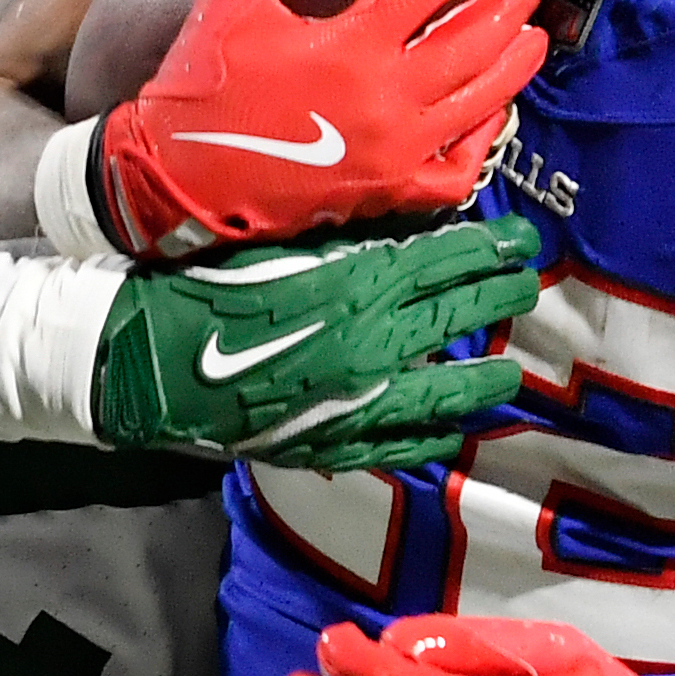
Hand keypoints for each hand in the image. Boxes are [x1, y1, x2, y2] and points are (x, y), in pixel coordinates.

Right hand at [94, 216, 544, 472]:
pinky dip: (428, 439)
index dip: (492, 250)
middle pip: (456, 318)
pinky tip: (447, 435)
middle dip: (500, 300)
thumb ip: (343, 239)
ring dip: (481, 381)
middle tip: (529, 290)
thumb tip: (400, 230)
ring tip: (507, 376)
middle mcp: (371, 344)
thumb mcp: (278, 243)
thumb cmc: (201, 285)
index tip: (525, 242)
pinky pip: (397, 445)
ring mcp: (356, 402)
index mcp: (357, 284)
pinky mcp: (330, 443)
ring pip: (443, 393)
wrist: (145, 360)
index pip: (447, 260)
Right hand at [98, 0, 547, 257]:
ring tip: (533, 35)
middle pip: (474, 41)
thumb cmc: (203, 86)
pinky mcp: (390, 192)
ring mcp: (395, 151)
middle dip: (510, 2)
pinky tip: (491, 111)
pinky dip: (483, 137)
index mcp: (351, 47)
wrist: (178, 176)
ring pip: (481, 101)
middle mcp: (385, 101)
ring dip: (514, 63)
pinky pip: (459, 168)